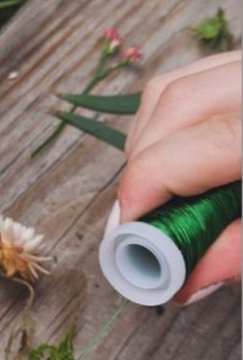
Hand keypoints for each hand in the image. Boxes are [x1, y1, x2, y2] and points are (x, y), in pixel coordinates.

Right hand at [116, 51, 241, 303]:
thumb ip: (241, 249)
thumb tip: (183, 279)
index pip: (194, 143)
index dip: (145, 189)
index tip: (128, 234)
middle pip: (173, 105)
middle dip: (141, 167)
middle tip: (139, 223)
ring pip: (171, 88)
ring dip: (146, 142)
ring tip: (156, 191)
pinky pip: (187, 80)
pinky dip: (163, 121)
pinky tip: (174, 156)